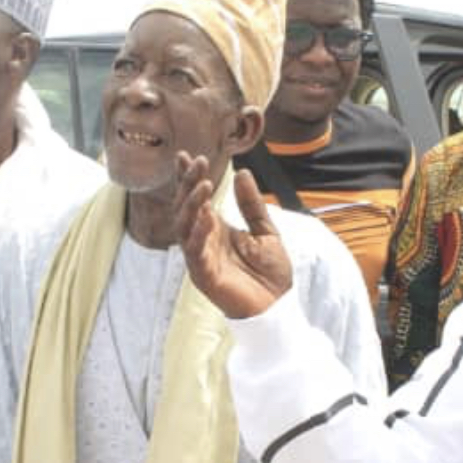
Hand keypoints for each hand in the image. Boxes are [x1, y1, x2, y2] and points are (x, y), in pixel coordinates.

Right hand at [175, 155, 292, 319]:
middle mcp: (202, 241)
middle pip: (186, 208)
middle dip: (188, 184)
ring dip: (191, 204)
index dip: (187, 178)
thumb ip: (251, 204)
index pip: (195, 199)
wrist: (278, 306)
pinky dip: (198, 234)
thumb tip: (242, 172)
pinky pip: (195, 252)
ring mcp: (200, 258)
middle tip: (196, 162)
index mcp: (214, 229)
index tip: (186, 155)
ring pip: (184, 227)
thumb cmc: (270, 273)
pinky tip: (206, 217)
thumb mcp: (265, 231)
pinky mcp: (204, 276)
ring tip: (203, 183)